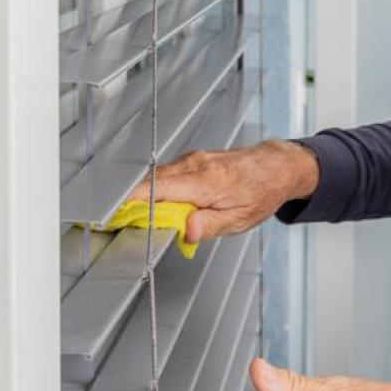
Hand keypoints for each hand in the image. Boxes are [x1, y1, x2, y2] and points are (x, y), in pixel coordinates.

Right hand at [128, 140, 319, 244]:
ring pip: (158, 178)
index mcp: (206, 181)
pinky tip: (170, 205)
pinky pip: (168, 175)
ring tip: (151, 218)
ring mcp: (192, 159)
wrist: (275, 167)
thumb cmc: (260, 192)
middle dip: (135, 202)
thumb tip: (185, 231)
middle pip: (151, 182)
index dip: (132, 201)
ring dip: (149, 197)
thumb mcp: (239, 219)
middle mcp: (195, 165)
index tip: (116, 214)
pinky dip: (161, 190)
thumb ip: (209, 225)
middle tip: (124, 224)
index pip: (158, 189)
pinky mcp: (192, 159)